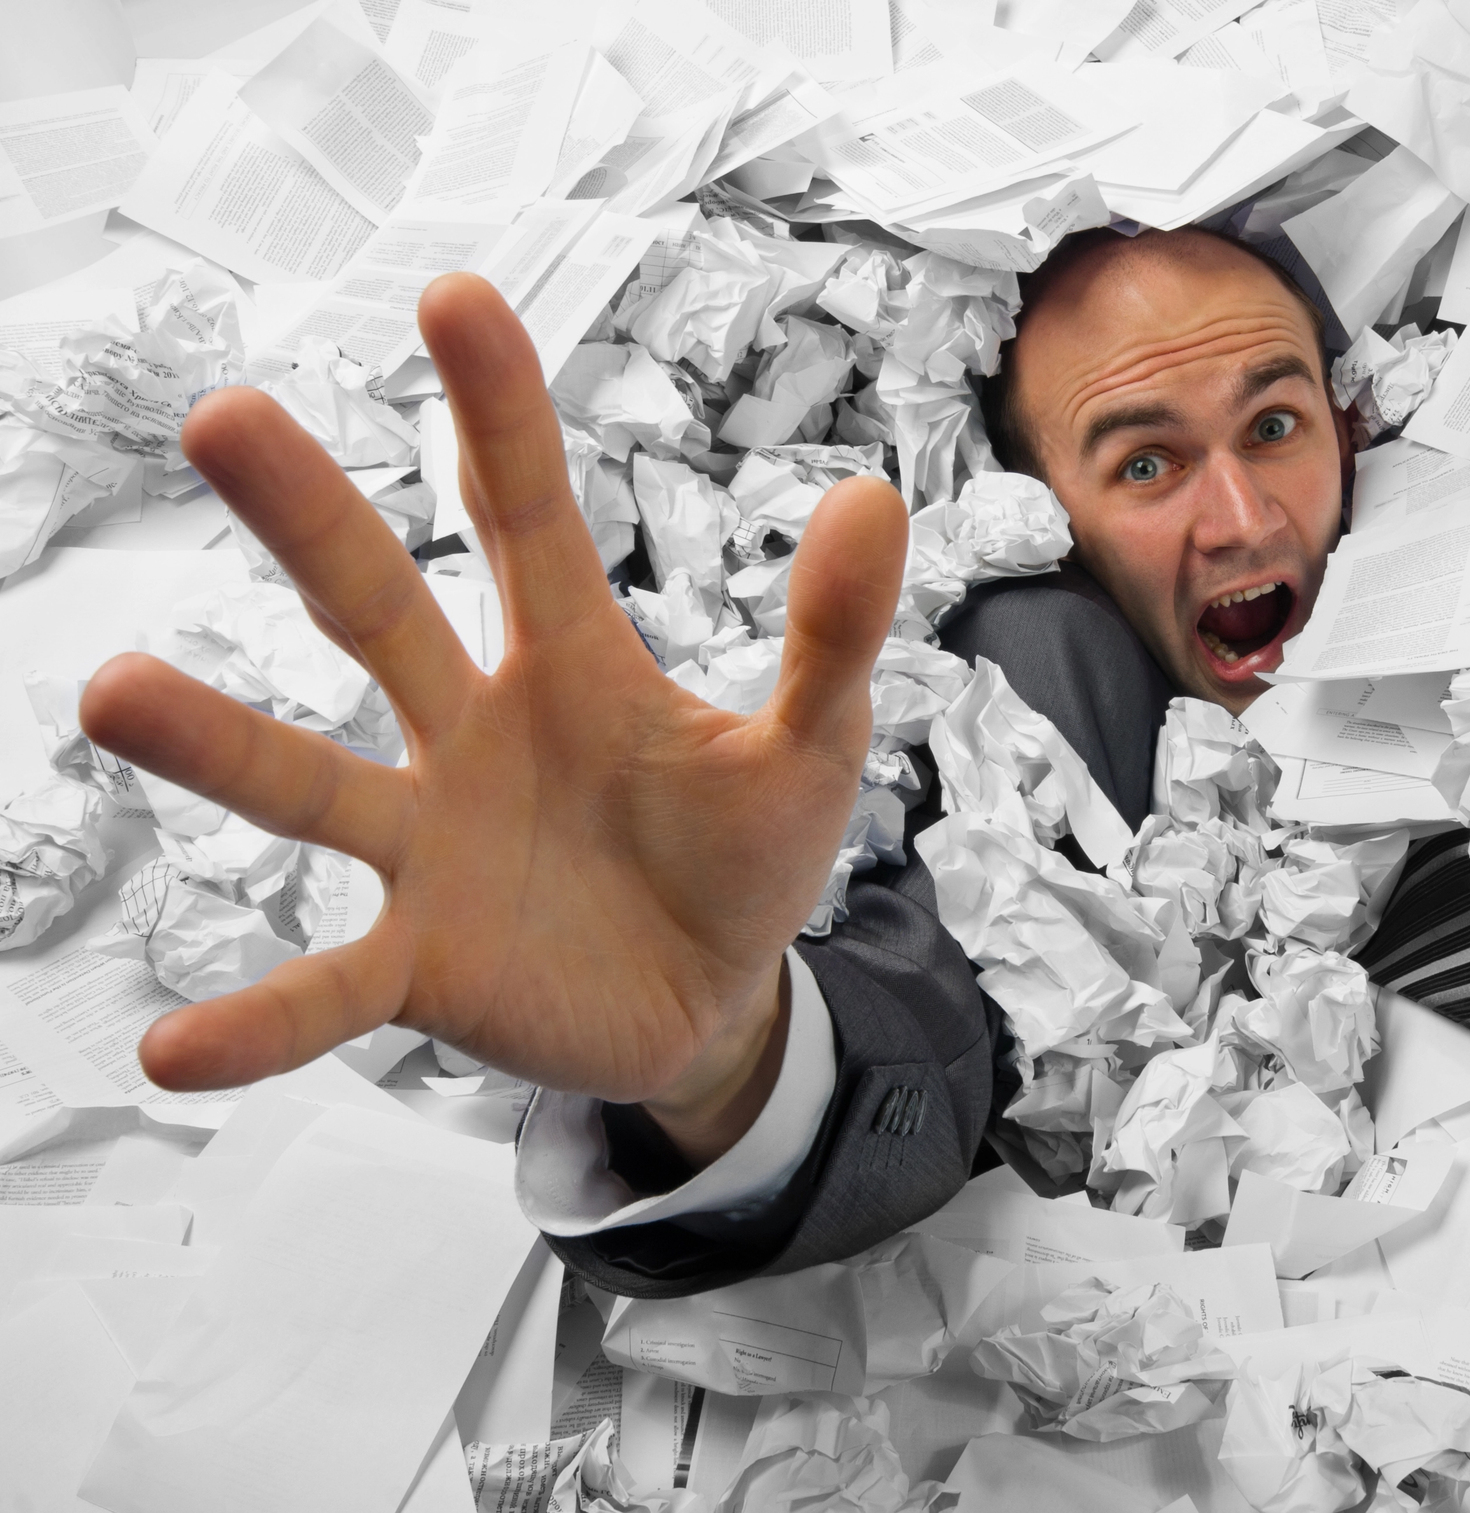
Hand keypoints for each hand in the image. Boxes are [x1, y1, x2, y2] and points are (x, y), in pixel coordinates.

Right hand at [80, 274, 906, 1163]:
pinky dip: (262, 1018)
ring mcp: (433, 848)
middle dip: (313, 522)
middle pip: (380, 613)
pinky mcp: (424, 967)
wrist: (718, 1000)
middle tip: (226, 416)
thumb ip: (832, 634)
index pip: (523, 518)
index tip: (452, 296)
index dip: (496, 414)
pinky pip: (330, 989)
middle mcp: (472, 732)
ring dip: (218, 743)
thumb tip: (876, 494)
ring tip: (111, 693)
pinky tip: (173, 1048)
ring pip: (313, 786)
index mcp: (569, 661)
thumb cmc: (744, 854)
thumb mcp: (809, 747)